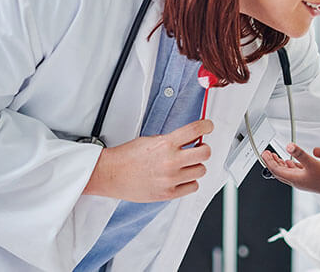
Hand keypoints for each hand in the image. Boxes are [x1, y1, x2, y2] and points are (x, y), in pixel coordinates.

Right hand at [83, 119, 212, 202]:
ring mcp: (171, 179)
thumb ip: (171, 140)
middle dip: (203, 149)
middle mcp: (171, 161)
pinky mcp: (168, 193)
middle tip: (198, 148)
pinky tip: (181, 177)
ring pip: (201, 170)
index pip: (196, 129)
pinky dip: (190, 182)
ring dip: (196, 166)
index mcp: (166, 144)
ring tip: (186, 165)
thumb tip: (190, 138)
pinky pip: (193, 186)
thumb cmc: (127, 157)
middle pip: (205, 153)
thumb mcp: (150, 140)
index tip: (208, 126)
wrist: (110, 175)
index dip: (207, 126)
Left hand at [261, 143, 319, 192]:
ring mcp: (300, 181)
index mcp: (294, 178)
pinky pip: (293, 173)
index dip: (269, 161)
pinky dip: (289, 166)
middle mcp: (295, 181)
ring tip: (276, 157)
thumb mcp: (311, 162)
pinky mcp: (306, 180)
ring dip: (279, 164)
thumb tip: (289, 146)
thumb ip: (300, 153)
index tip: (264, 153)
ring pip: (285, 172)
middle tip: (267, 154)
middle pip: (278, 172)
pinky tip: (291, 162)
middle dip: (271, 162)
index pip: (276, 169)